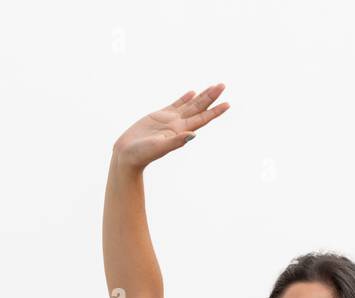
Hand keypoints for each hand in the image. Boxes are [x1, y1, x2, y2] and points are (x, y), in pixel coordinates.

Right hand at [112, 82, 230, 171]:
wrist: (127, 155)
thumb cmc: (142, 154)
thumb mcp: (160, 148)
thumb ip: (176, 141)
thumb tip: (193, 135)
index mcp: (180, 131)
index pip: (202, 119)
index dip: (215, 112)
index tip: (227, 104)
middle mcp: (178, 125)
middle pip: (199, 108)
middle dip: (211, 97)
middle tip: (222, 85)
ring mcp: (169, 120)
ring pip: (190, 105)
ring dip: (202, 96)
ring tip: (213, 87)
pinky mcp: (159, 116)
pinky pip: (176, 104)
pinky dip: (185, 98)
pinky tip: (192, 92)